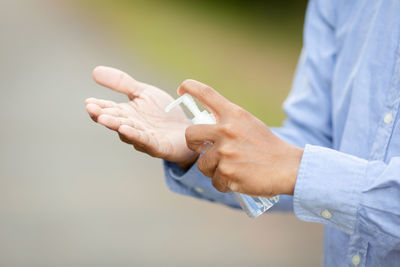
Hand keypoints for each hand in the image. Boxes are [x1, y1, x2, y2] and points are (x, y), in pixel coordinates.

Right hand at [85, 66, 197, 167]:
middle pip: (116, 121)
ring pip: (128, 132)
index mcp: (127, 114)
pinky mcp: (159, 147)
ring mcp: (144, 139)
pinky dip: (135, 136)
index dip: (99, 106)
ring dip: (115, 125)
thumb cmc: (164, 113)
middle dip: (104, 116)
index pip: (109, 109)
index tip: (88, 102)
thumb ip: (122, 83)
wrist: (188, 129)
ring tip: (104, 118)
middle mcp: (132, 127)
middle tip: (92, 109)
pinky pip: (146, 142)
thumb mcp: (144, 93)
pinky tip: (125, 129)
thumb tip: (94, 71)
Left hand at [180, 80, 303, 196]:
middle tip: (203, 149)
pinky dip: (224, 183)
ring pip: (202, 164)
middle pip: (189, 134)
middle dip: (193, 145)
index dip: (191, 87)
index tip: (182, 87)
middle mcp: (226, 130)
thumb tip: (205, 127)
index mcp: (234, 115)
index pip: (207, 94)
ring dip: (213, 169)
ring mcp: (225, 152)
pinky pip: (215, 180)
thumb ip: (228, 122)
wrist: (288, 167)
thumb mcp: (249, 124)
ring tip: (232, 168)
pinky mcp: (227, 173)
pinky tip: (238, 179)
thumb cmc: (267, 146)